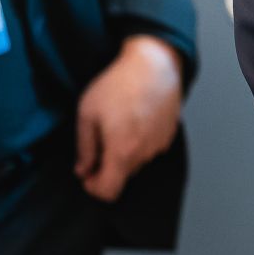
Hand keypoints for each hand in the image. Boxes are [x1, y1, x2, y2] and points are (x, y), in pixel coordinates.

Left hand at [74, 34, 182, 201]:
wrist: (154, 63)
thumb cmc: (119, 85)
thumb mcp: (87, 114)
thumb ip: (84, 148)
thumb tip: (83, 169)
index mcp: (122, 151)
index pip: (109, 191)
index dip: (94, 189)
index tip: (87, 175)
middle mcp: (144, 153)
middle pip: (123, 176)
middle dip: (108, 166)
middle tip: (99, 141)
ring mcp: (160, 143)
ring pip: (137, 162)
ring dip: (125, 153)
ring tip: (119, 124)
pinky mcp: (170, 133)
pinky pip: (150, 148)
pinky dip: (140, 142)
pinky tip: (135, 119)